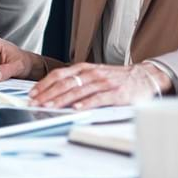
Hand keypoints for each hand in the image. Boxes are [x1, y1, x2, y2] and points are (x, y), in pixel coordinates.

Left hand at [28, 61, 169, 108]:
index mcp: (85, 68)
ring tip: (49, 107)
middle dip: (47, 94)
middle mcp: (92, 74)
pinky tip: (76, 109)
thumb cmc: (117, 78)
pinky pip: (98, 98)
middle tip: (35, 103)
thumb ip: (78, 81)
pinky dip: (86, 104)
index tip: (32, 94)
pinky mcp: (116, 93)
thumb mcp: (94, 74)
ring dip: (61, 100)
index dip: (44, 84)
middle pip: (65, 83)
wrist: (145, 77)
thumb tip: (55, 92)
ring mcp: (104, 83)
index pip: (59, 75)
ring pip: (78, 91)